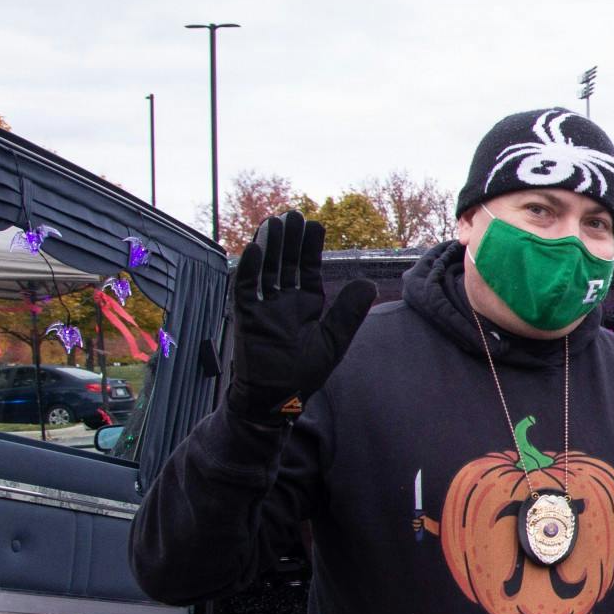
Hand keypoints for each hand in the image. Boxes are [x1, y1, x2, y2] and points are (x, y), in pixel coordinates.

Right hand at [227, 212, 375, 423]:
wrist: (276, 398)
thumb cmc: (304, 372)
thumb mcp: (333, 340)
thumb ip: (349, 312)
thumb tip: (368, 283)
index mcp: (306, 304)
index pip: (308, 269)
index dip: (310, 248)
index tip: (314, 225)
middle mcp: (283, 301)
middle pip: (286, 263)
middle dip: (289, 241)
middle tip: (292, 215)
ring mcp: (263, 307)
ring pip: (265, 270)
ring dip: (270, 247)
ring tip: (274, 223)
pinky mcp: (245, 316)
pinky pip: (245, 288)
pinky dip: (250, 269)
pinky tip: (256, 249)